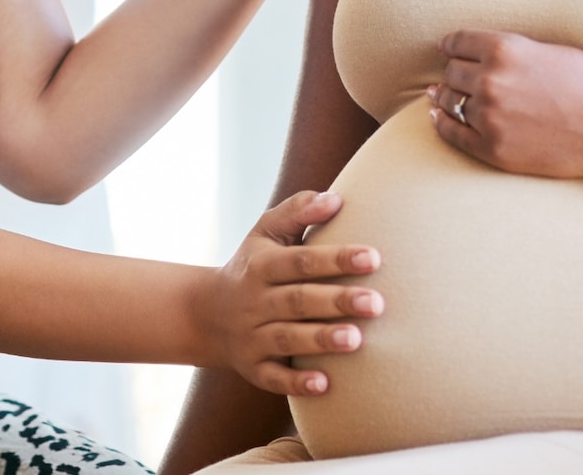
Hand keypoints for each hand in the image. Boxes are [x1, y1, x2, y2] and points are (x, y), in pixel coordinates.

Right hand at [204, 190, 383, 396]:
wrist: (205, 313)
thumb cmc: (254, 265)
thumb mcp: (266, 231)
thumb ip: (299, 210)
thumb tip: (337, 198)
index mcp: (262, 265)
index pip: (301, 260)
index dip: (336, 258)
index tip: (373, 257)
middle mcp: (254, 301)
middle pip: (298, 300)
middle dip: (336, 301)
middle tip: (377, 303)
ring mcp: (251, 337)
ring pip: (287, 339)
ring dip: (321, 340)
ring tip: (357, 340)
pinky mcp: (252, 368)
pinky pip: (273, 378)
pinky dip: (296, 382)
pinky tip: (325, 384)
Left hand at [427, 30, 582, 179]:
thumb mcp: (547, 51)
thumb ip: (509, 52)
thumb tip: (475, 56)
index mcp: (504, 49)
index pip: (457, 43)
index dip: (451, 45)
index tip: (447, 48)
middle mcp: (491, 81)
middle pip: (452, 72)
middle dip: (455, 72)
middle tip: (455, 74)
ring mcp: (489, 118)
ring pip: (450, 101)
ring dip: (446, 97)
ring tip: (439, 95)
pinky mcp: (494, 149)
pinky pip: (452, 134)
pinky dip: (442, 124)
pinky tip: (438, 118)